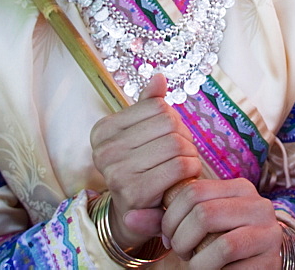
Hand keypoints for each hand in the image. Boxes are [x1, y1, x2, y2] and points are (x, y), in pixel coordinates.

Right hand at [90, 74, 201, 249]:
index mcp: (103, 130)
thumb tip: (158, 77)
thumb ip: (149, 105)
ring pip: (177, 143)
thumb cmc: (143, 169)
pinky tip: (184, 179)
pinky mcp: (135, 192)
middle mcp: (104, 150)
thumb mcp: (142, 134)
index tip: (166, 138)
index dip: (172, 120)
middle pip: (169, 123)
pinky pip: (180, 165)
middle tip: (178, 154)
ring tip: (180, 167)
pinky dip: (191, 170)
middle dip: (183, 138)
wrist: (134, 216)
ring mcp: (116, 172)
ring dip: (189, 155)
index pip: (158, 106)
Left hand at [161, 177, 281, 267]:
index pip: (192, 191)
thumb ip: (160, 222)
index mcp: (237, 188)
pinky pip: (230, 258)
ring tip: (195, 264)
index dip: (171, 218)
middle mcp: (257, 203)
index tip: (170, 237)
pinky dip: (209, 269)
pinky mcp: (270, 256)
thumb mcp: (187, 231)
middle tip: (181, 253)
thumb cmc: (212, 251)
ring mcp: (268, 230)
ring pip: (219, 238)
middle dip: (181, 239)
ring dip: (196, 259)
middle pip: (202, 212)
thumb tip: (129, 218)